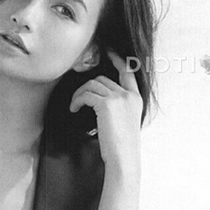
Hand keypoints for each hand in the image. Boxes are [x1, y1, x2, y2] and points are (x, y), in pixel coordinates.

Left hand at [69, 48, 142, 172]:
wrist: (123, 158)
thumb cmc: (121, 147)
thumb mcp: (124, 123)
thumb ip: (118, 109)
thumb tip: (98, 102)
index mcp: (136, 98)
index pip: (128, 71)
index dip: (117, 59)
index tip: (108, 51)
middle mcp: (128, 95)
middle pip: (102, 79)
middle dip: (87, 87)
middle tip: (78, 99)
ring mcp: (118, 98)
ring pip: (92, 85)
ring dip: (79, 94)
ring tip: (74, 106)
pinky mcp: (106, 104)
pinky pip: (86, 95)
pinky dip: (77, 100)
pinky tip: (74, 109)